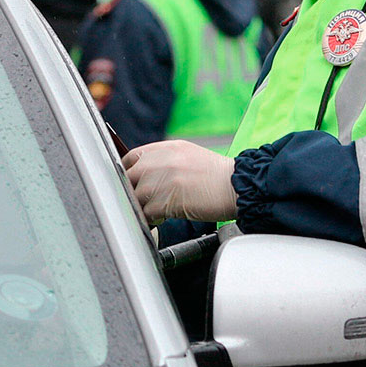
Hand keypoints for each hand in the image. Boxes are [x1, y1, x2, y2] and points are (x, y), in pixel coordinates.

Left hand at [122, 140, 236, 224]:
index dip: (129, 173)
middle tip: (145, 200)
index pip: (131, 157)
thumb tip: (145, 174)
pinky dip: (153, 218)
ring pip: (137, 196)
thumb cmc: (216, 176)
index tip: (132, 183)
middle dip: (134, 191)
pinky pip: (147, 212)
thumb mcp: (187, 155)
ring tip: (158, 210)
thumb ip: (164, 160)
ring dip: (144, 206)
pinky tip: (164, 217)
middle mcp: (160, 161)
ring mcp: (162, 180)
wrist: (236, 186)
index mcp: (165, 148)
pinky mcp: (166, 200)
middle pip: (129, 177)